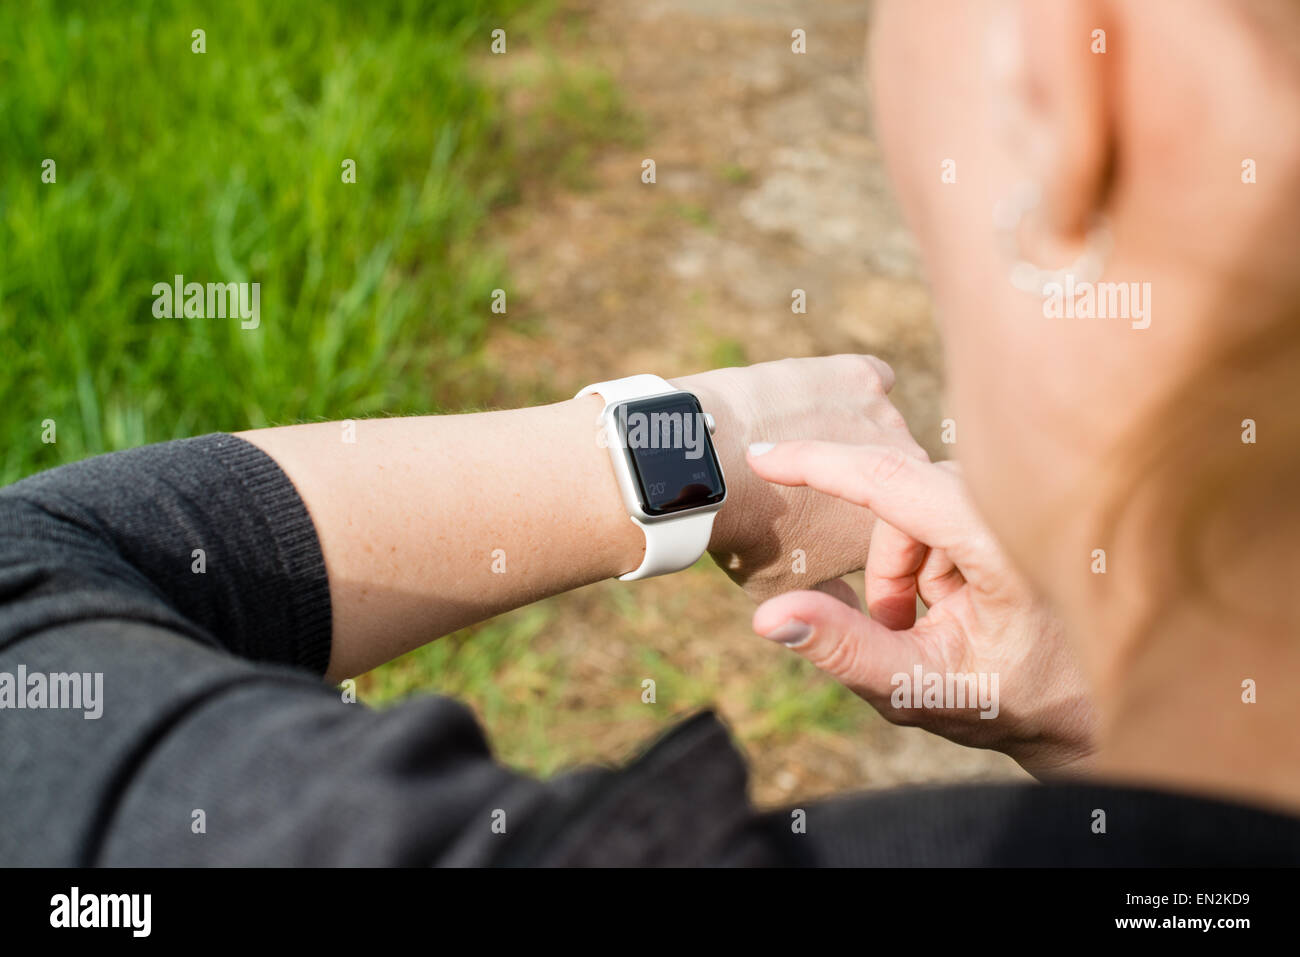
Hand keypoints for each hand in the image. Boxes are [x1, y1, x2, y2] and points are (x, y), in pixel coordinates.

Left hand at [672, 356, 927, 600]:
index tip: (827, 527)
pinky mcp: (860, 377)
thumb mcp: (787, 589)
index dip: (870, 530)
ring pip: (884, 429)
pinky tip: (821, 402)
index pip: (905, 528)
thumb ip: (833, 604)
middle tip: (812, 487)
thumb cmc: (745, 536)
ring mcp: (888, 419)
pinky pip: (874, 378)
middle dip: (866, 484)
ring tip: (802, 447)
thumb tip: (852, 618)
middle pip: (899, 476)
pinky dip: (854, 389)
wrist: (710, 468)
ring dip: (856, 437)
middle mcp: (910, 472)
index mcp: (901, 531)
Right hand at [746, 441, 1096, 776]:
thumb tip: (767, 616)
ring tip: (945, 628)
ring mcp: (1019, 497)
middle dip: (888, 572)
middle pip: (898, 503)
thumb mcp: (922, 687)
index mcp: (1002, 542)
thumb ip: (843, 650)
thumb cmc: (1018, 700)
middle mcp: (1016, 503)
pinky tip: (966, 604)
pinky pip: (939, 512)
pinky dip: (930, 562)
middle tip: (912, 636)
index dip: (818, 464)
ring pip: (914, 509)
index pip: (891, 481)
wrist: (1096, 704)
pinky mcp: (1015, 500)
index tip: (761, 456)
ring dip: (908, 571)